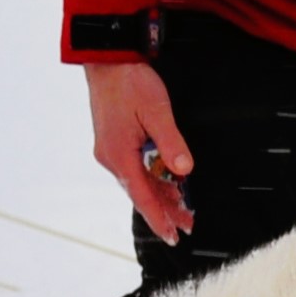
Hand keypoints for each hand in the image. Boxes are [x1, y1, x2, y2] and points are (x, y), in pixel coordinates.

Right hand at [87, 61, 193, 241]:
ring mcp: (110, 150)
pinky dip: (152, 178)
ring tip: (183, 209)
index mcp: (120, 155)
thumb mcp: (156, 110)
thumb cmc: (131, 82)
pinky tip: (168, 182)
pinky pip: (134, 168)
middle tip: (188, 226)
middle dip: (165, 210)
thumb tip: (184, 170)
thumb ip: (171, 142)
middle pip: (142, 193)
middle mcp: (111, 158)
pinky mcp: (113, 142)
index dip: (160, 218)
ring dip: (160, 195)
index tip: (172, 237)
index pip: (143, 197)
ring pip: (139, 181)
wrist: (107, 59)